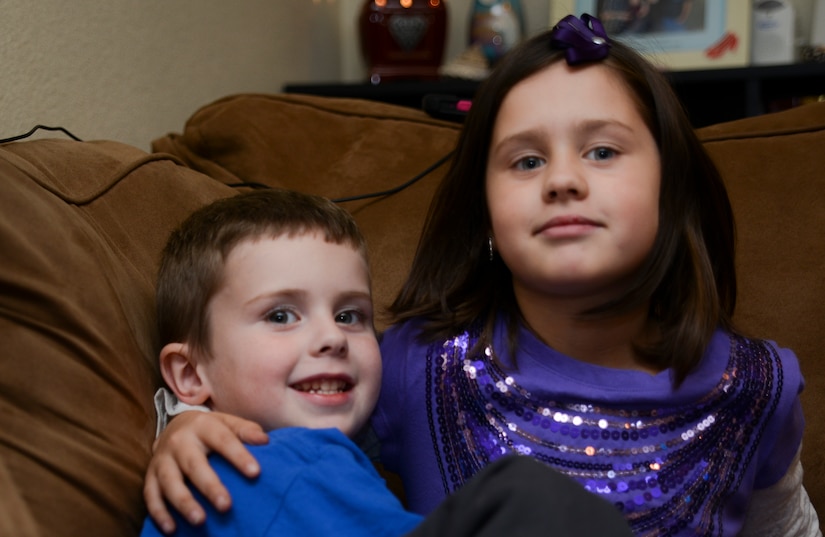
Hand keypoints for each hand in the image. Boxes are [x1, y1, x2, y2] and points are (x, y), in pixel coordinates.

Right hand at [143, 411, 267, 533]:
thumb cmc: (210, 429)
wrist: (175, 425)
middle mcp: (180, 441)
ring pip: (169, 481)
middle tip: (226, 506)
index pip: (224, 440)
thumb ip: (246, 430)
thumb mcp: (227, 423)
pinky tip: (171, 529)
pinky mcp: (150, 474)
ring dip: (183, 502)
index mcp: (203, 425)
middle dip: (210, 486)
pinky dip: (159, 512)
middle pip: (194, 464)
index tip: (255, 473)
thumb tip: (264, 441)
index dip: (239, 456)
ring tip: (199, 521)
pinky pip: (150, 495)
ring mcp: (162, 458)